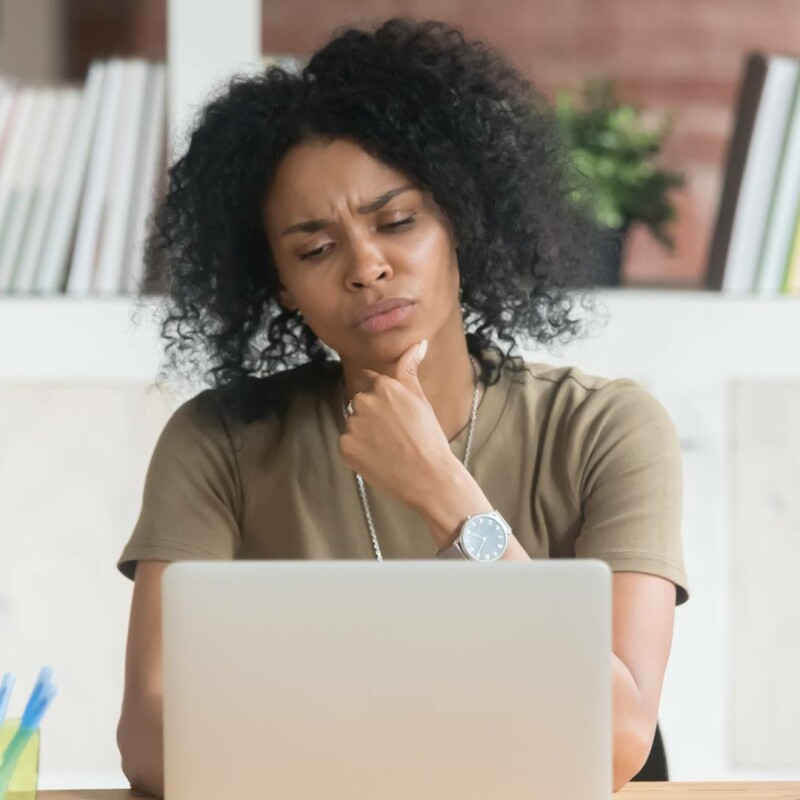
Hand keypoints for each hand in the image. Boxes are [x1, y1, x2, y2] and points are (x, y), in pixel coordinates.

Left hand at [338, 340, 455, 510]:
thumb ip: (410, 369)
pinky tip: (379, 459)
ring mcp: (352, 425)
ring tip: (389, 448)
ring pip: (354, 424)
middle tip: (395, 434)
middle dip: (373, 415)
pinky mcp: (345, 447)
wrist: (428, 477)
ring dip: (365, 433)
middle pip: (361, 403)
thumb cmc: (428, 437)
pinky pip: (348, 444)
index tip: (394, 414)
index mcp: (384, 386)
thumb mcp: (420, 399)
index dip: (383, 398)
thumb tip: (418, 343)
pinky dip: (359, 451)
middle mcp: (364, 401)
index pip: (370, 381)